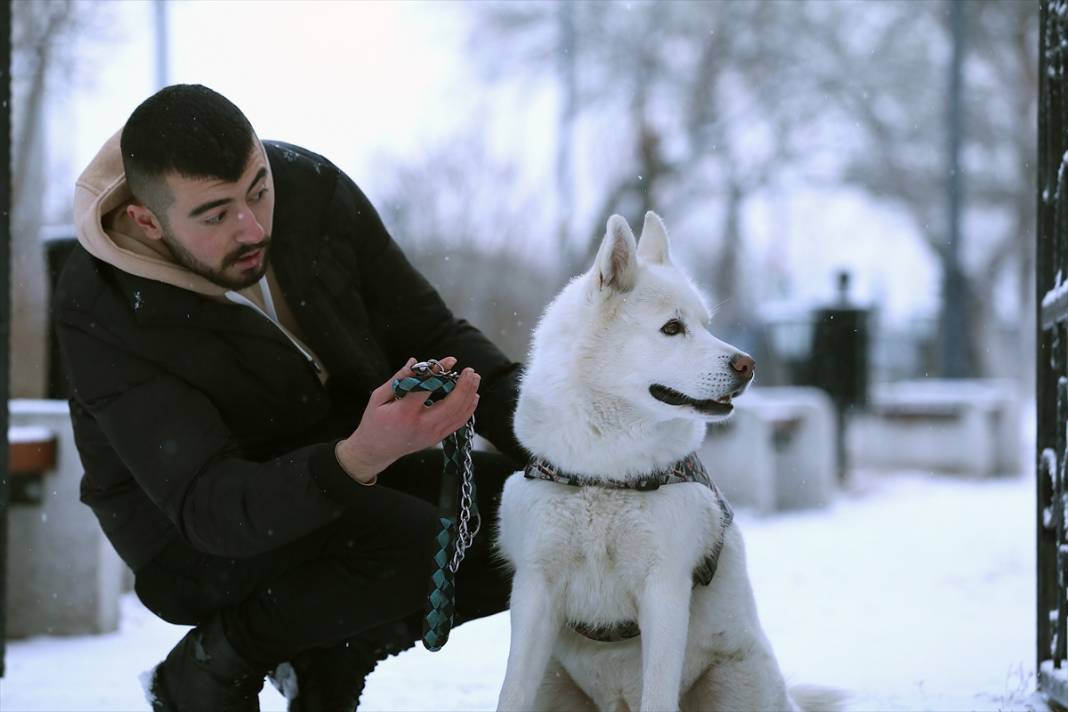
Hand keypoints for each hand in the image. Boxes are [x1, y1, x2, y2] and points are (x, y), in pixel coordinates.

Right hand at [336, 356, 479, 483]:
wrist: (376, 451)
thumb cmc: (375, 421)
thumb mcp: (378, 398)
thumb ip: (398, 379)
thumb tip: (415, 361)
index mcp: (405, 412)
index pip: (427, 388)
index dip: (440, 373)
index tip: (451, 360)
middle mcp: (422, 424)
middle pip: (452, 405)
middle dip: (465, 386)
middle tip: (470, 371)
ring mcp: (432, 434)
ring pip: (459, 415)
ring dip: (470, 395)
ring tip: (474, 378)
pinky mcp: (437, 438)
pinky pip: (458, 423)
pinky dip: (469, 409)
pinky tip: (473, 396)